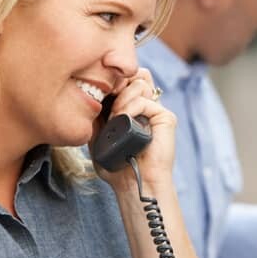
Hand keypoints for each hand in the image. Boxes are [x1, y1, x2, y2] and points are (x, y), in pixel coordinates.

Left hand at [92, 69, 176, 192]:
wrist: (132, 183)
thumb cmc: (115, 165)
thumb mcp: (98, 133)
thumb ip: (97, 112)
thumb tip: (91, 89)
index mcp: (131, 108)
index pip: (125, 79)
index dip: (111, 80)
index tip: (96, 91)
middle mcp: (146, 106)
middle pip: (136, 74)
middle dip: (117, 81)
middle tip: (105, 97)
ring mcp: (156, 111)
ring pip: (140, 82)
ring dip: (122, 96)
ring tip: (114, 116)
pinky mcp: (165, 118)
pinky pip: (145, 100)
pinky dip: (130, 107)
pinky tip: (123, 120)